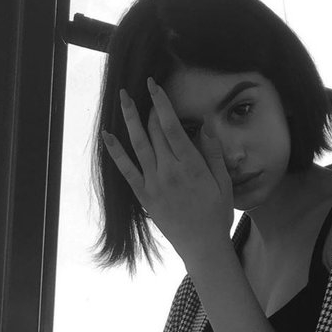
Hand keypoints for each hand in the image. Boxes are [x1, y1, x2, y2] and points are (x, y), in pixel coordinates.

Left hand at [102, 78, 233, 261]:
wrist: (202, 246)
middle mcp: (169, 171)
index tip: (155, 85)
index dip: (161, 103)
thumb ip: (214, 154)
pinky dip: (116, 152)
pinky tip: (108, 136)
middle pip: (154, 132)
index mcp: (191, 166)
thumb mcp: (224, 183)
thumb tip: (205, 126)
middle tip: (145, 91)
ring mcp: (154, 183)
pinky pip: (126, 170)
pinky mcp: (145, 195)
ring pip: (138, 145)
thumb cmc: (217, 215)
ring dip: (129, 120)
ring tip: (123, 99)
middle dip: (149, 108)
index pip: (172, 127)